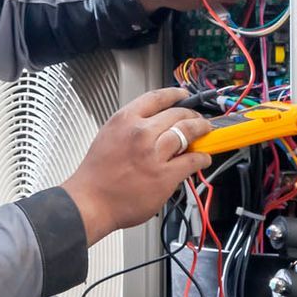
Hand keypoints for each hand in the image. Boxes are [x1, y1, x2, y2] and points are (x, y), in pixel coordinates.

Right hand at [62, 88, 213, 243]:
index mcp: (125, 120)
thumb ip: (131, 127)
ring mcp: (154, 154)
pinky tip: (204, 158)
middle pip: (178, 113)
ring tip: (206, 133)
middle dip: (192, 114)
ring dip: (201, 130)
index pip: (157, 97)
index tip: (184, 95)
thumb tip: (154, 125)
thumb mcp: (109, 136)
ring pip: (188, 132)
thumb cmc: (96, 175)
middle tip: (198, 120)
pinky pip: (193, 160)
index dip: (176, 94)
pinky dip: (202, 157)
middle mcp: (141, 133)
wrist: (90, 202)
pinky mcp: (165, 175)